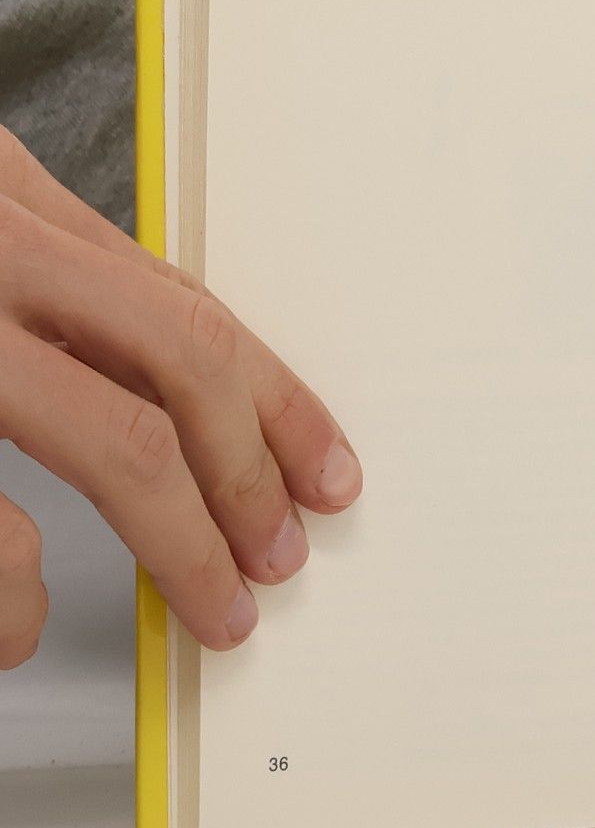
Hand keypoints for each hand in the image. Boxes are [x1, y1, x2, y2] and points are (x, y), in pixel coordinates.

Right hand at [0, 127, 358, 666]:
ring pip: (112, 437)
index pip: (181, 304)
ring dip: (182, 537)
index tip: (330, 468)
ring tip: (215, 604)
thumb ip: (51, 274)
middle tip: (286, 553)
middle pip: (180, 353)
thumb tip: (158, 360)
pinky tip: (19, 626)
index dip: (274, 394)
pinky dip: (14, 590)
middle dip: (253, 462)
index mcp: (9, 201)